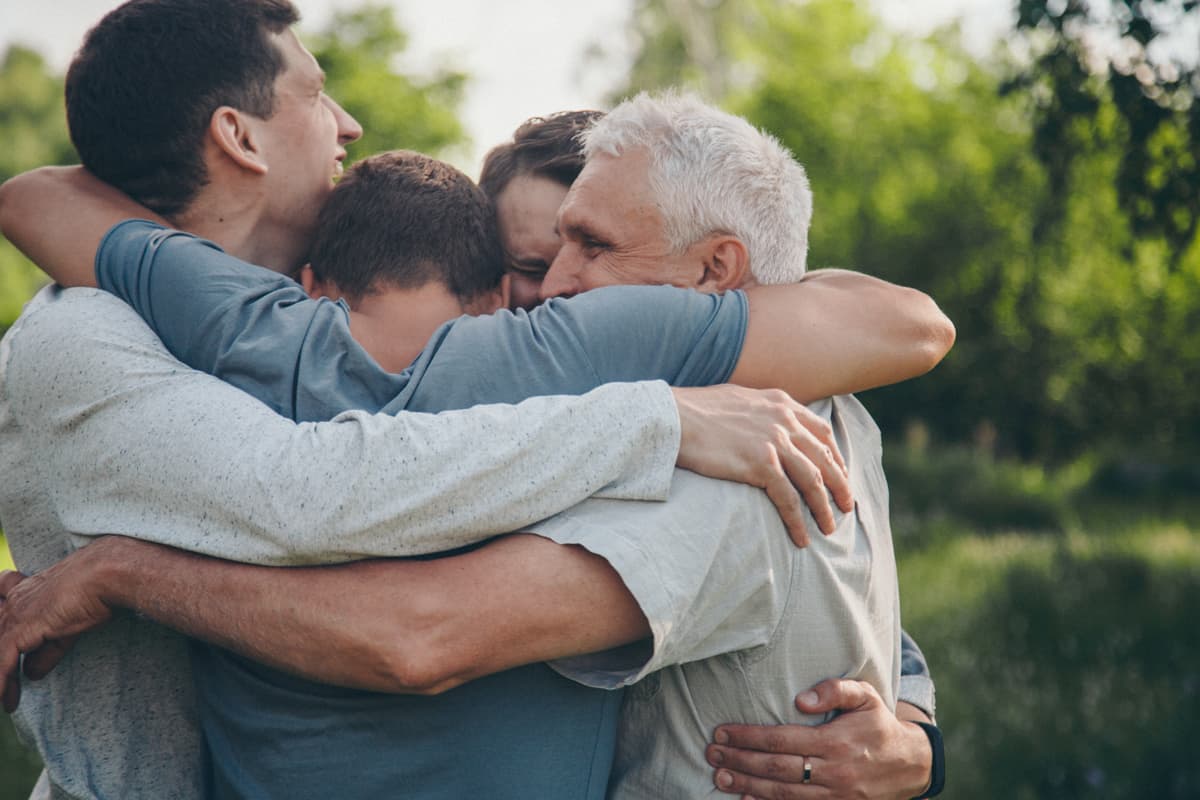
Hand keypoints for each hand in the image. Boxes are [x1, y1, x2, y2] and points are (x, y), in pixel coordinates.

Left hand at [0, 540, 121, 711]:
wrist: (103, 575)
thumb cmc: (95, 590)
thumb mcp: (67, 627)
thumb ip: (46, 651)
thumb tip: (30, 673)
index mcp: (24, 592)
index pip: (0, 608)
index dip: (1, 621)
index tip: (9, 639)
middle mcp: (13, 602)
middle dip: (1, 662)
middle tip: (4, 688)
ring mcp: (14, 615)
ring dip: (1, 681)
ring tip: (3, 702)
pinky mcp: (20, 630)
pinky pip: (2, 663)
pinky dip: (2, 684)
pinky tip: (6, 704)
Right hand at [672, 385, 851, 546]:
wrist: (672, 418)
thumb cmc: (694, 411)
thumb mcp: (737, 399)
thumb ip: (759, 411)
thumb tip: (763, 425)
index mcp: (780, 403)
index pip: (821, 432)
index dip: (835, 456)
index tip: (840, 475)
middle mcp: (783, 420)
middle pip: (825, 458)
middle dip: (840, 485)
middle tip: (846, 507)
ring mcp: (774, 441)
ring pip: (813, 481)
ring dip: (824, 508)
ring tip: (829, 529)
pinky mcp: (760, 464)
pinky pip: (788, 499)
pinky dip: (798, 521)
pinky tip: (801, 538)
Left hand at [706, 678, 932, 799]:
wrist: (910, 764)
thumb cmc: (878, 724)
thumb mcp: (866, 696)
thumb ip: (836, 689)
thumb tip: (802, 699)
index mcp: (836, 741)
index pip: (782, 739)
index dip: (749, 736)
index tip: (723, 730)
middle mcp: (833, 772)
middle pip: (776, 768)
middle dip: (740, 760)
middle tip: (712, 752)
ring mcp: (835, 796)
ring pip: (782, 793)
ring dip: (747, 784)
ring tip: (720, 774)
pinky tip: (745, 798)